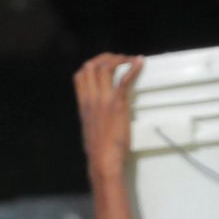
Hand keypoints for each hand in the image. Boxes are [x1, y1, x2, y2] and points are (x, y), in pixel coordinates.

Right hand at [74, 53, 139, 176]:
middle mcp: (91, 99)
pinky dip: (133, 67)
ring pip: (105, 67)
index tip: (102, 65)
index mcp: (83, 105)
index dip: (91, 65)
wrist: (103, 160)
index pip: (80, 76)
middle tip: (119, 60)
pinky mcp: (118, 103)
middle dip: (105, 58)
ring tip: (129, 60)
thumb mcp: (90, 129)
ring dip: (118, 59)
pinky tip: (139, 63)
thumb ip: (93, 117)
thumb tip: (100, 115)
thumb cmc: (98, 151)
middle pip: (91, 66)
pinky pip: (125, 79)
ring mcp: (103, 100)